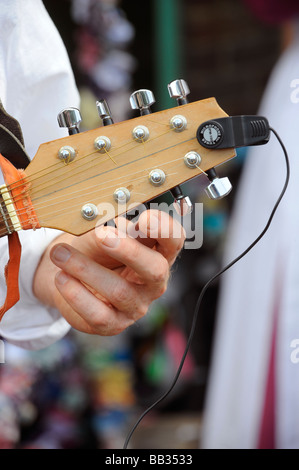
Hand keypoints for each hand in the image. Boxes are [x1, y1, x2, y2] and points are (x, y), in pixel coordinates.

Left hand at [33, 210, 184, 335]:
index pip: (174, 240)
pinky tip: (61, 278)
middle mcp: (153, 282)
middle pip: (155, 269)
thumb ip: (107, 227)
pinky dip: (76, 294)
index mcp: (158, 252)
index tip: (143, 218)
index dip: (164, 229)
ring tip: (60, 254)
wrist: (68, 276)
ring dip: (86, 269)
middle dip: (129, 251)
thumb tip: (108, 226)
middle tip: (103, 235)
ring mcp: (136, 305)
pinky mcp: (114, 324)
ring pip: (119, 291)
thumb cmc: (94, 251)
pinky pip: (98, 314)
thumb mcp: (100, 234)